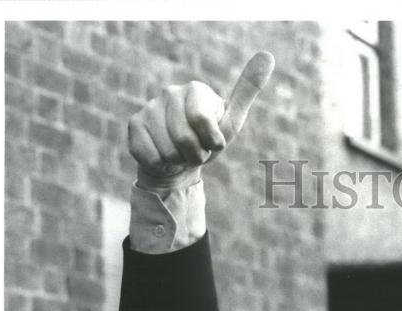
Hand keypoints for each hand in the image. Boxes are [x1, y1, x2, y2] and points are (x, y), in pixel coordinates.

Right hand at [128, 51, 274, 190]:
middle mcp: (170, 93)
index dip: (211, 143)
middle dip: (196, 155)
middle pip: (185, 140)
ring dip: (178, 161)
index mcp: (196, 89)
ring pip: (167, 151)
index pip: (203, 122)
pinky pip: (151, 156)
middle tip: (196, 151)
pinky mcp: (134, 125)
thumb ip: (247, 90)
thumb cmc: (209, 140)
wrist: (179, 161)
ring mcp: (150, 108)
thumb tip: (267, 55)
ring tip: (180, 153)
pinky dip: (161, 164)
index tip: (213, 143)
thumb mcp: (232, 121)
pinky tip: (163, 155)